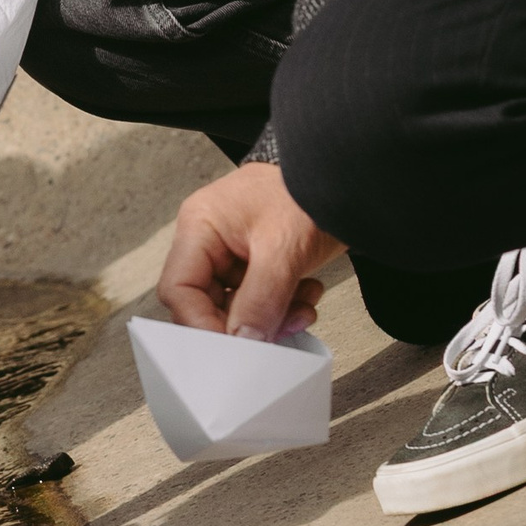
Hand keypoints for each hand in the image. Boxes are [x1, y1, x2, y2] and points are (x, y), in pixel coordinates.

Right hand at [155, 163, 342, 344]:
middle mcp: (211, 239)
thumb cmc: (310, 189)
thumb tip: (242, 341)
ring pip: (238, 306)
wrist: (346, 178)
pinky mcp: (258, 261)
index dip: (201, 323)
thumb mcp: (283, 249)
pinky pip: (260, 299)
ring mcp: (234, 251)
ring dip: (271, 317)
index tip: (233, 347)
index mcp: (200, 225)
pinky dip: (284, 307)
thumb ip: (260, 300)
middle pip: (207, 302)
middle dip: (245, 322)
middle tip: (276, 331)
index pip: (179, 288)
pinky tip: (306, 295)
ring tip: (301, 308)